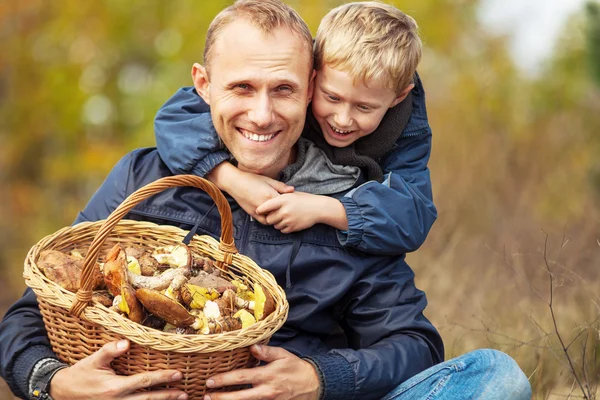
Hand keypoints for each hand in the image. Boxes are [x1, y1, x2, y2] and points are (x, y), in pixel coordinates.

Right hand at [49, 340, 187, 399]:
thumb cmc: (81, 374)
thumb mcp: (93, 359)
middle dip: (167, 396)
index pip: (144, 381)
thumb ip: (110, 350)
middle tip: (185, 393)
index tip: (178, 374)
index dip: (163, 378)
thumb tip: (127, 342)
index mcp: (115, 388)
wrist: (62, 393)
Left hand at [204, 344, 319, 399]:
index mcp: (267, 375)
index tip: (210, 380)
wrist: (313, 385)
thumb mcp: (283, 355)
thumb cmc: (295, 368)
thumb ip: (267, 352)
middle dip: (221, 398)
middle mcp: (266, 392)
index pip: (242, 377)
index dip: (225, 380)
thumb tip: (252, 347)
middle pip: (240, 397)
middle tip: (206, 396)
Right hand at [208, 163, 293, 223]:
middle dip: (285, 211)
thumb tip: (293, 190)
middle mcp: (265, 205)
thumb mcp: (268, 180)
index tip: (293, 202)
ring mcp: (259, 211)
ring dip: (277, 217)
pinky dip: (269, 220)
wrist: (235, 183)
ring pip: (273, 219)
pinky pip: (264, 221)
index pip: (286, 203)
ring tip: (280, 212)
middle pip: (280, 212)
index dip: (290, 203)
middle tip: (289, 209)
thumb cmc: (252, 179)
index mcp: (271, 195)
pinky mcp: (253, 214)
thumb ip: (280, 186)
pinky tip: (271, 215)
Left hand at [256, 192, 323, 232]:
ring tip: (283, 218)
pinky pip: (282, 230)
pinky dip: (283, 227)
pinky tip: (289, 222)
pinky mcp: (292, 227)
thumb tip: (266, 200)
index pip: (265, 207)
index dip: (260, 210)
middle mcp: (284, 210)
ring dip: (277, 223)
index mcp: (283, 200)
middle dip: (270, 218)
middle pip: (269, 219)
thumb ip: (279, 197)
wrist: (318, 208)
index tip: (258, 211)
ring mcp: (288, 220)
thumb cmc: (304, 199)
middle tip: (273, 215)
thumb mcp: (291, 194)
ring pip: (275, 225)